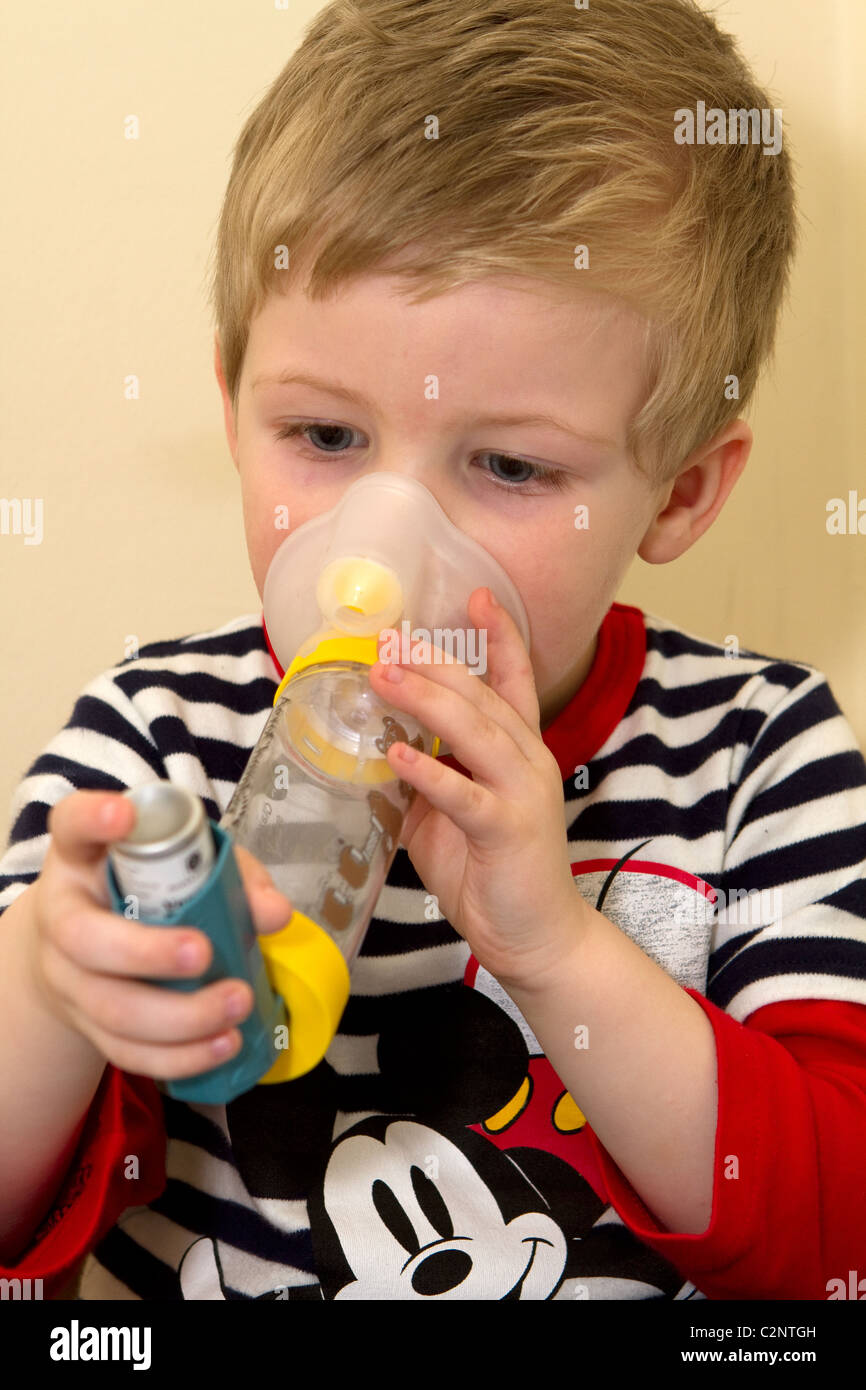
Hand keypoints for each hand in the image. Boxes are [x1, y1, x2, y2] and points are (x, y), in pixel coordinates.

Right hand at [27, 790, 293, 1079]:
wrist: (92, 955)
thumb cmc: (151, 896)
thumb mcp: (189, 869)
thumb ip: (232, 878)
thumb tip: (274, 913)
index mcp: (83, 858)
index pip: (72, 826)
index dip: (93, 818)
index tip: (124, 815)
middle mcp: (63, 914)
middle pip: (82, 937)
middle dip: (146, 951)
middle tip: (203, 953)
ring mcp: (68, 977)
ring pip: (108, 1006)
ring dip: (178, 1016)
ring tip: (237, 1005)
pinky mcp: (88, 1027)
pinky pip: (125, 1051)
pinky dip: (178, 1056)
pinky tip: (223, 1044)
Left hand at [368, 587, 583, 992]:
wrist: (535, 937)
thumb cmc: (492, 873)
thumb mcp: (447, 816)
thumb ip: (422, 780)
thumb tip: (377, 751)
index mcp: (518, 752)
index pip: (513, 681)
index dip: (499, 637)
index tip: (477, 595)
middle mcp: (528, 762)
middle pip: (481, 696)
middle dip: (434, 662)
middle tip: (390, 637)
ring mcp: (522, 793)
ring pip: (475, 731)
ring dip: (427, 699)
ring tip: (384, 675)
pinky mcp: (508, 830)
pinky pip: (463, 794)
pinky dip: (428, 772)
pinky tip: (396, 753)